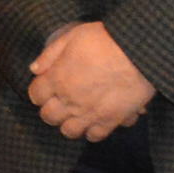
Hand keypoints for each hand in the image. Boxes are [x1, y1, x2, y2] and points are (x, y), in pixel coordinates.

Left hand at [29, 21, 156, 141]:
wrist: (139, 52)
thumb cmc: (105, 40)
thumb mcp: (72, 36)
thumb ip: (50, 54)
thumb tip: (35, 68)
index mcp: (57, 78)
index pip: (36, 95)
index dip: (39, 91)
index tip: (46, 87)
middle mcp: (69, 100)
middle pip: (49, 116)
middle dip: (50, 110)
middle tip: (59, 102)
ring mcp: (90, 113)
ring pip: (69, 131)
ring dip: (69, 123)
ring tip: (75, 114)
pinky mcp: (111, 120)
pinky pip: (95, 136)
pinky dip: (92, 131)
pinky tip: (94, 121)